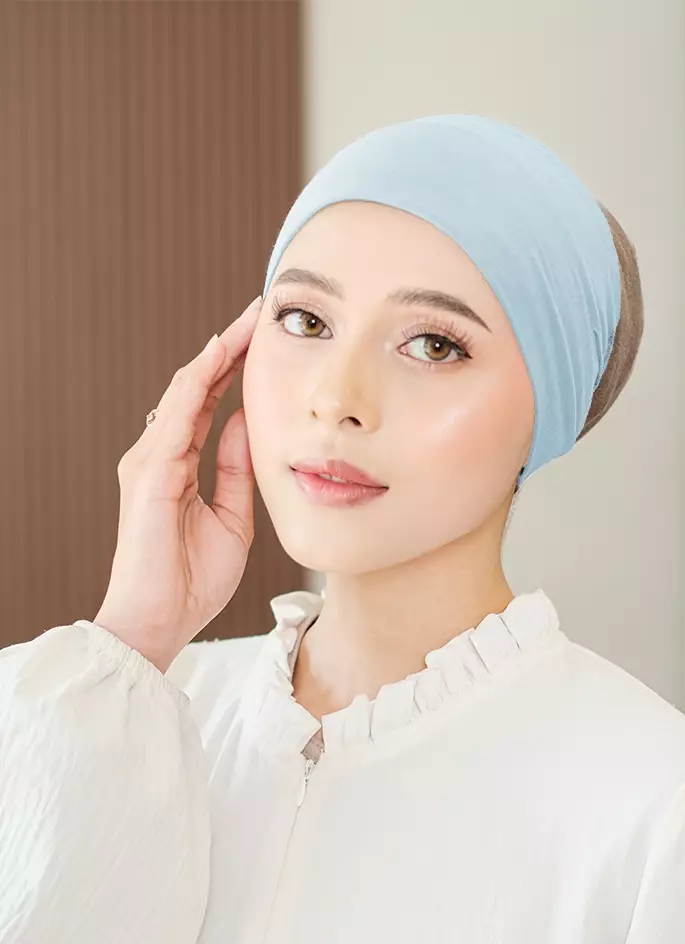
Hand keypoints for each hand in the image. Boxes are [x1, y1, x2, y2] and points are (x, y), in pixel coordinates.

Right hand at [94, 297, 262, 672]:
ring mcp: (150, 461)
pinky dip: (197, 383)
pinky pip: (176, 417)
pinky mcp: (150, 474)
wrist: (160, 621)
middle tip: (261, 312)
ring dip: (217, 353)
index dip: (235, 370)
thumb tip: (252, 425)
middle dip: (230, 349)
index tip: (265, 341)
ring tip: (248, 321)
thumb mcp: (232, 517)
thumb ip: (237, 470)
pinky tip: (217, 355)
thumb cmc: (192, 580)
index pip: (209, 404)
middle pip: (197, 387)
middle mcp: (159, 454)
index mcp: (179, 465)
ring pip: (185, 391)